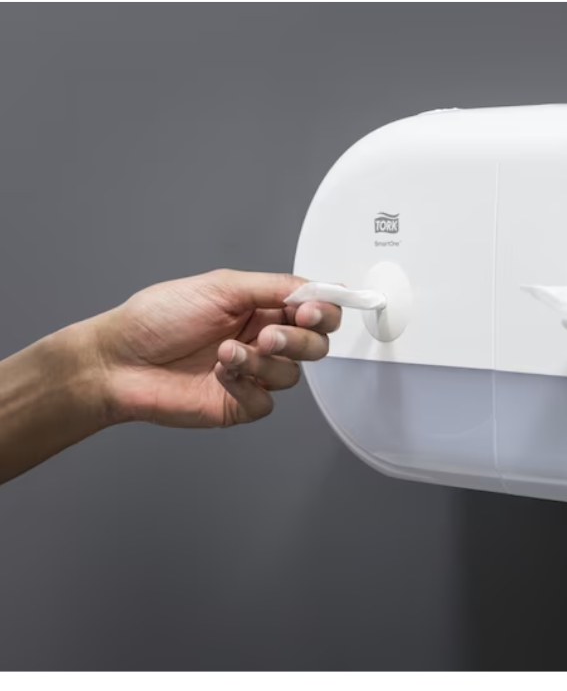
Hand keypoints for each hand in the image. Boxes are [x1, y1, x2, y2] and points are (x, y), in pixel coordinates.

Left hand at [90, 269, 341, 426]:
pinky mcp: (241, 404)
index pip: (315, 309)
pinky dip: (246, 386)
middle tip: (268, 335)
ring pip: (292, 374)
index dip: (323, 311)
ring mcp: (253, 374)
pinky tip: (219, 375)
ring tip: (226, 353)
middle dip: (298, 339)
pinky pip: (267, 402)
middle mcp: (263, 339)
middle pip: (315, 344)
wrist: (118, 361)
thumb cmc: (156, 319)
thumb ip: (274, 286)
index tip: (310, 311)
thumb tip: (316, 289)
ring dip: (262, 362)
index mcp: (262, 307)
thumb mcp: (220, 287)